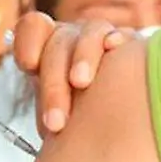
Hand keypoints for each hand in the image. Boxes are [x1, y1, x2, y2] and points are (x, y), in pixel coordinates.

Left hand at [11, 11, 130, 135]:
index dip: (28, 41)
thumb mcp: (55, 124)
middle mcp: (74, 40)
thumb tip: (40, 126)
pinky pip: (125, 34)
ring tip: (80, 82)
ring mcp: (103, 39)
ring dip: (82, 55)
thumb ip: (46, 114)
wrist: (112, 133)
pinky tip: (114, 46)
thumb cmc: (76, 129)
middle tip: (55, 122)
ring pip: (91, 31)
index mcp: (47, 52)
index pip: (33, 28)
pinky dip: (117, 37)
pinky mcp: (132, 45)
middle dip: (54, 82)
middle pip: (59, 42)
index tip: (29, 65)